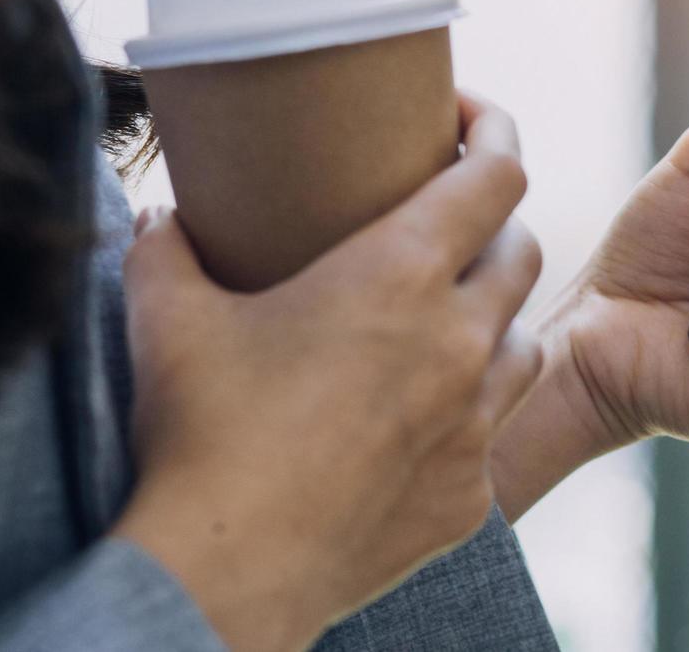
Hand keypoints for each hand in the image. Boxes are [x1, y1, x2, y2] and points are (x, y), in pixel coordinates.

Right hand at [113, 94, 542, 651]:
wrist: (229, 570)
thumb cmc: (199, 435)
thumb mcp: (166, 318)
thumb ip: (167, 248)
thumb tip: (161, 218)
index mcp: (401, 275)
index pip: (496, 174)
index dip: (493, 131)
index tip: (464, 118)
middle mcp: (461, 340)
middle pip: (520, 252)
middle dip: (491, 225)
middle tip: (445, 221)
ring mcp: (476, 421)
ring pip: (527, 342)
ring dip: (494, 319)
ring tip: (445, 317)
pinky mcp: (473, 490)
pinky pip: (493, 432)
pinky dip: (467, 412)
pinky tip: (421, 416)